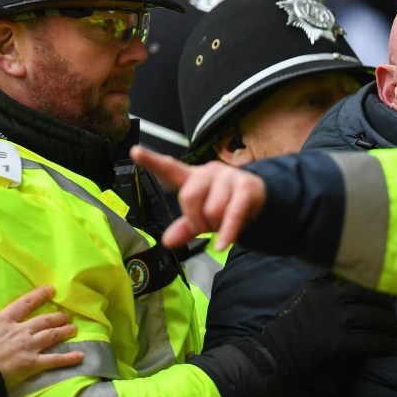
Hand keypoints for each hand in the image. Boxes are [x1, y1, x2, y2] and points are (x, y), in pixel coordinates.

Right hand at [0, 286, 83, 388]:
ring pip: (52, 336)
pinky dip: (69, 358)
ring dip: (65, 332)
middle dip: (56, 317)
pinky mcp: (32, 364)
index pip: (25, 304)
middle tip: (66, 315)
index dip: (39, 296)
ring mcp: (28, 347)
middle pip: (43, 320)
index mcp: (2, 322)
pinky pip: (54, 360)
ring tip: (74, 329)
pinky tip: (81, 356)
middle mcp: (19, 331)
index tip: (51, 290)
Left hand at [130, 145, 264, 249]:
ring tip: (225, 226)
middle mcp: (209, 172)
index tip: (134, 151)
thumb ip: (185, 227)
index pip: (170, 168)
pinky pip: (232, 214)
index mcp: (194, 177)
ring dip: (217, 227)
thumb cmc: (227, 206)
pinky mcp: (247, 187)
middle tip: (207, 228)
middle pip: (188, 197)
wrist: (261, 200)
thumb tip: (167, 241)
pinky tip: (222, 245)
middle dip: (196, 220)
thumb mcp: (203, 217)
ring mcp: (229, 177)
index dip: (152, 161)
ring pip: (212, 210)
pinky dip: (227, 233)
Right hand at [256, 275, 396, 381]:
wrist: (270, 356)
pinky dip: (384, 344)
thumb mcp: (302, 298)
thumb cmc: (287, 330)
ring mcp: (331, 319)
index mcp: (318, 286)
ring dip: (390, 324)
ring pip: (371, 316)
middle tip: (395, 313)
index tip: (386, 288)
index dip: (374, 282)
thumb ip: (322, 285)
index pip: (353, 276)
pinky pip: (368, 340)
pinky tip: (391, 347)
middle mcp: (326, 298)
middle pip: (367, 293)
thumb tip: (346, 279)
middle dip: (386, 303)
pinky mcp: (335, 342)